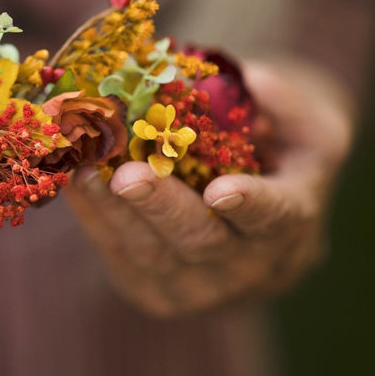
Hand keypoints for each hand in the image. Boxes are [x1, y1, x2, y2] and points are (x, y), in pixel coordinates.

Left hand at [65, 61, 352, 316]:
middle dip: (159, 207)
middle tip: (125, 175)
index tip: (220, 190)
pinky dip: (95, 220)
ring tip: (82, 169)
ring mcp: (202, 288)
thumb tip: (247, 83)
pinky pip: (122, 259)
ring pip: (152, 255)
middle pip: (201, 241)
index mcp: (295, 217)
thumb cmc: (282, 145)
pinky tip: (73, 182)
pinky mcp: (156, 292)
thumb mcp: (302, 116)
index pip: (275, 217)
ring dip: (112, 211)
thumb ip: (281, 101)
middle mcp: (253, 265)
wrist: (263, 207)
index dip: (250, 205)